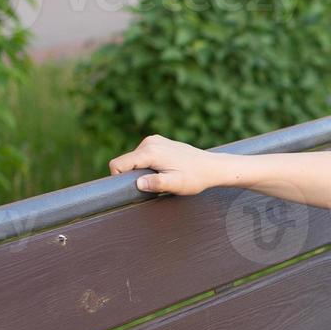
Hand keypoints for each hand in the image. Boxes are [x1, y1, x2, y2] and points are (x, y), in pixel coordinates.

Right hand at [108, 134, 224, 195]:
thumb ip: (156, 184)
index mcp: (150, 152)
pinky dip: (148, 164)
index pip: (118, 163)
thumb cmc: (195, 177)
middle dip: (133, 175)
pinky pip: (143, 155)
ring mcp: (154, 140)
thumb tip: (138, 183)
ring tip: (163, 176)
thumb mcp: (176, 184)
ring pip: (134, 159)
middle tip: (154, 184)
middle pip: (126, 161)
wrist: (212, 167)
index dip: (119, 178)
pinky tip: (165, 169)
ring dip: (142, 170)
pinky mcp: (158, 142)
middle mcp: (149, 142)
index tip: (131, 188)